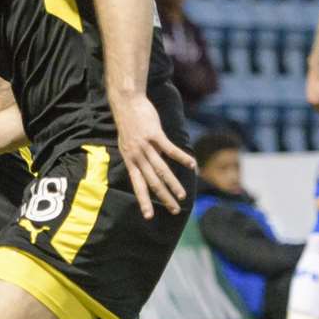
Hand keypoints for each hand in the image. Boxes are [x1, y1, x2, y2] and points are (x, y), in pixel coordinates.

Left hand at [110, 93, 192, 218]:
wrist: (126, 102)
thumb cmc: (130, 124)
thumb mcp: (129, 144)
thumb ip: (141, 157)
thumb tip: (154, 167)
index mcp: (130, 160)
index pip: (137, 185)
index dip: (144, 200)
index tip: (149, 216)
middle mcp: (136, 156)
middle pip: (152, 181)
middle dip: (163, 198)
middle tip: (174, 210)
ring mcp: (145, 146)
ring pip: (161, 169)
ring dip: (173, 183)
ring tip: (183, 195)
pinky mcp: (154, 134)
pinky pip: (170, 149)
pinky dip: (182, 158)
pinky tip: (192, 165)